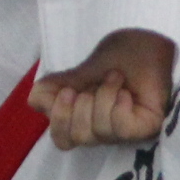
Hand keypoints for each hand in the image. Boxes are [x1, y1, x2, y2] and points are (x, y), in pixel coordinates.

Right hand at [30, 28, 175, 149]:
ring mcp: (125, 132)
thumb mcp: (77, 73)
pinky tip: (125, 93)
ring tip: (114, 79)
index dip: (59, 118)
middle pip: (75, 138)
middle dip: (79, 108)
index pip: (61, 140)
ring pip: (98, 132)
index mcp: (84, 120)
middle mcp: (102, 131)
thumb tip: (35, 101)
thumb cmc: (116, 57)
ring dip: (102, 98)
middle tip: (91, 84)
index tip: (67, 91)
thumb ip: (54, 88)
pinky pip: (120, 128)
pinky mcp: (145, 128)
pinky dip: (117, 106)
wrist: (144, 39)